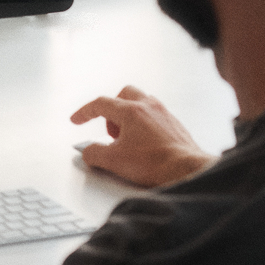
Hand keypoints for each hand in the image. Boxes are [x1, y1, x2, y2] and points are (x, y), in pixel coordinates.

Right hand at [71, 85, 212, 185]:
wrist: (187, 170)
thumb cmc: (155, 163)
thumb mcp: (114, 161)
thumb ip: (94, 153)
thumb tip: (88, 152)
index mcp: (131, 111)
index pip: (100, 104)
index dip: (84, 112)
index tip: (77, 119)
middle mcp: (148, 107)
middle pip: (123, 94)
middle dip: (112, 110)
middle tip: (110, 131)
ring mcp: (164, 114)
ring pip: (141, 102)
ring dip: (129, 116)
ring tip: (127, 138)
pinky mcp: (175, 125)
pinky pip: (155, 115)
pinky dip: (144, 124)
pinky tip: (145, 143)